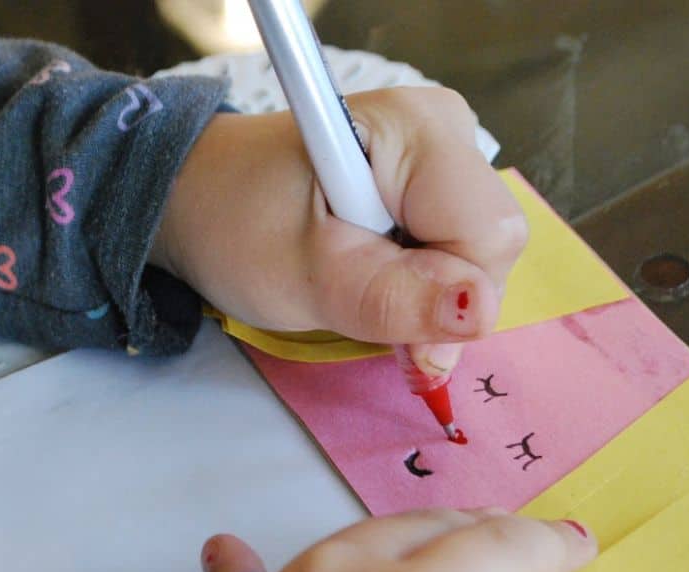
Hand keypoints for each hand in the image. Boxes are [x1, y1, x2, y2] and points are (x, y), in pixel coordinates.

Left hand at [151, 87, 527, 375]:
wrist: (198, 198)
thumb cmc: (236, 226)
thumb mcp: (308, 276)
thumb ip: (393, 298)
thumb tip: (478, 314)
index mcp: (416, 130)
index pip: (488, 235)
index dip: (451, 295)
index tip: (394, 326)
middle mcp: (443, 127)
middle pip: (491, 244)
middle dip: (437, 295)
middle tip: (358, 294)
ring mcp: (441, 152)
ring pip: (477, 253)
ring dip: (424, 292)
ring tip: (354, 277)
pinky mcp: (431, 179)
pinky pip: (456, 248)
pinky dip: (417, 278)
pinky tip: (368, 269)